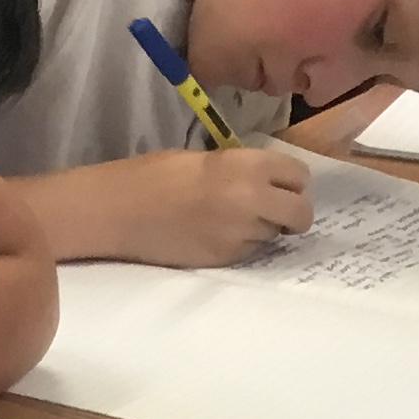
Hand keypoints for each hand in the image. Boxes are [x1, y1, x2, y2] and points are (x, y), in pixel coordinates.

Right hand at [111, 148, 311, 268]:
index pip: (300, 177)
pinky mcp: (224, 259)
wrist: (117, 211)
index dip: (291, 183)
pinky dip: (238, 244)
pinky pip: (248, 251)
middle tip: (273, 212)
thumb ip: (242, 170)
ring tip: (228, 222)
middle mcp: (253, 200)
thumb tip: (266, 184)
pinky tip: (212, 235)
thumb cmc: (153, 175)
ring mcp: (239, 234)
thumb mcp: (206, 159)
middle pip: (301, 213)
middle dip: (292, 213)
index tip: (280, 187)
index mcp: (249, 166)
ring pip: (274, 234)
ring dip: (262, 229)